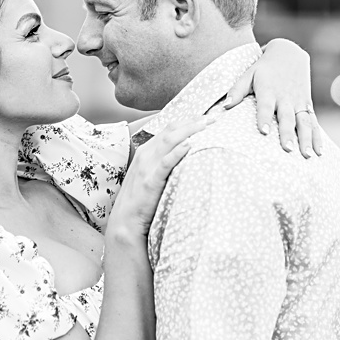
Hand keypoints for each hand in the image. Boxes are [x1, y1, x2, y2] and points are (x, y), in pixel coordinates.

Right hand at [107, 114, 213, 236]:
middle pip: (170, 131)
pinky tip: (190, 145)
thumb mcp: (150, 176)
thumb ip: (163, 164)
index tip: (205, 118)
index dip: (187, 121)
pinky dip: (177, 152)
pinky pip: (165, 163)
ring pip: (169, 141)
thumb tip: (185, 157)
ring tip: (207, 125)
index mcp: (145, 152)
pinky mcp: (150, 181)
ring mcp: (147, 167)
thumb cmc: (141, 200)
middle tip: (213, 118)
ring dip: (189, 130)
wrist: (125, 221)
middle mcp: (145, 155)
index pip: (168, 129)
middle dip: (192, 122)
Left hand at [224, 39, 322, 156]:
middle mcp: (285, 97)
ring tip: (306, 155)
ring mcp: (298, 102)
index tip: (263, 132)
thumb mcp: (249, 74)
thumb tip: (225, 107)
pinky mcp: (307, 105)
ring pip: (304, 122)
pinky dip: (317, 137)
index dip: (264, 118)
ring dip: (306, 139)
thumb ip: (237, 90)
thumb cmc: (264, 68)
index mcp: (269, 90)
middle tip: (286, 149)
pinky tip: (319, 151)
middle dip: (287, 133)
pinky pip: (314, 122)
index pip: (265, 106)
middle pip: (287, 117)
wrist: (290, 54)